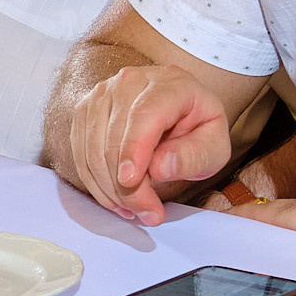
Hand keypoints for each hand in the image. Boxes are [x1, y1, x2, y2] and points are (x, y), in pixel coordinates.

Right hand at [63, 64, 231, 225]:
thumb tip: (160, 166)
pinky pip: (81, 153)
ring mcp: (102, 94)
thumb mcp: (214, 146)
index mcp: (170, 83)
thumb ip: (194, 156)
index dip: (134, 149)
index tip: (131, 182)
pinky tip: (116, 199)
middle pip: (115, 135)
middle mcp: (130, 81)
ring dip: (110, 188)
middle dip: (127, 184)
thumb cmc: (197, 128)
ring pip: (93, 148)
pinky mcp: (85, 111)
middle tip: (149, 213)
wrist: (177, 111)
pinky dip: (95, 182)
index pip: (144, 114)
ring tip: (134, 210)